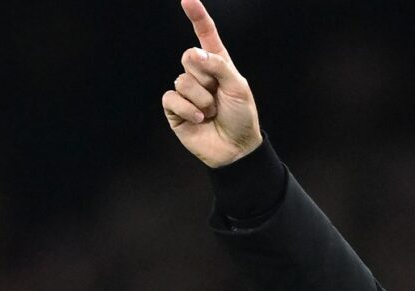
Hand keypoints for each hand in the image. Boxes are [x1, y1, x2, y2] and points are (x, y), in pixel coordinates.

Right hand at [162, 0, 261, 167]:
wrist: (236, 149)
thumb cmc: (242, 117)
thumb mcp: (238, 87)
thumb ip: (218, 66)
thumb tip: (193, 53)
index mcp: (218, 64)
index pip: (205, 35)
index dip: (197, 16)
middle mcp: (199, 74)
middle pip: (189, 57)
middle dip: (205, 77)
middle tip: (218, 95)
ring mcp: (185, 91)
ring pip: (182, 80)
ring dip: (201, 99)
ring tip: (212, 112)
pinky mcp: (175, 108)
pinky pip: (172, 98)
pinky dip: (189, 109)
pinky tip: (200, 120)